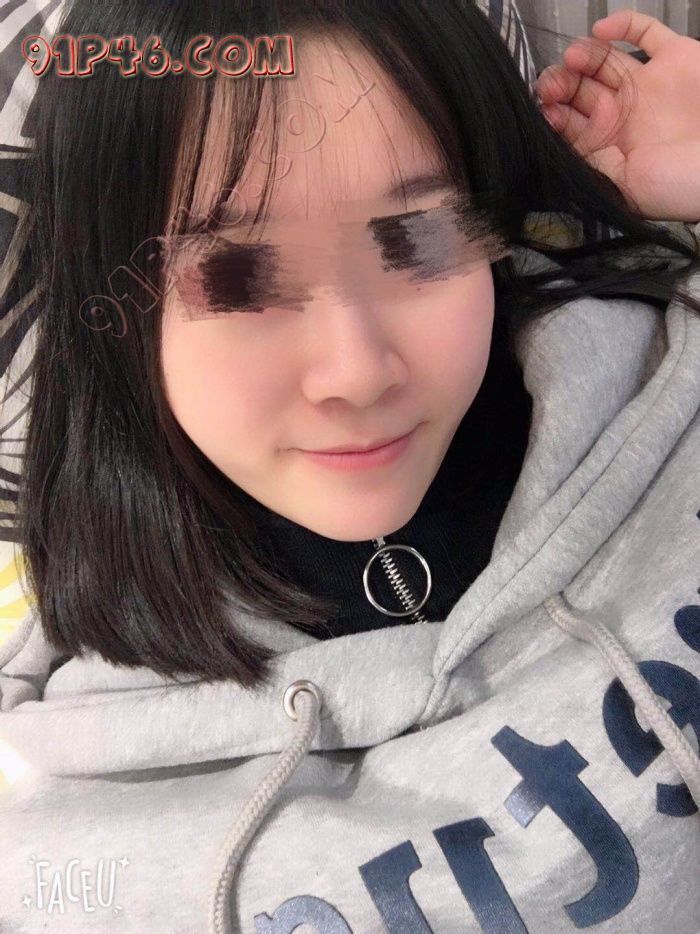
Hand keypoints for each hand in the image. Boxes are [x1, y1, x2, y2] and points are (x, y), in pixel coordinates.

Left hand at [536, 8, 699, 222]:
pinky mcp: (676, 57)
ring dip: (581, 57)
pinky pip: (645, 32)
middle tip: (553, 84)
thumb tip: (565, 147)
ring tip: (571, 60)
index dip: (552, 113)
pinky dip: (621, 25)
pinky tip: (601, 32)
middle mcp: (625, 112)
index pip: (569, 122)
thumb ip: (594, 166)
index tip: (545, 109)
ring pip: (603, 60)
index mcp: (610, 144)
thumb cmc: (682, 186)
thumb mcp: (626, 189)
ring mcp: (648, 84)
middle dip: (561, 84)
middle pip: (580, 89)